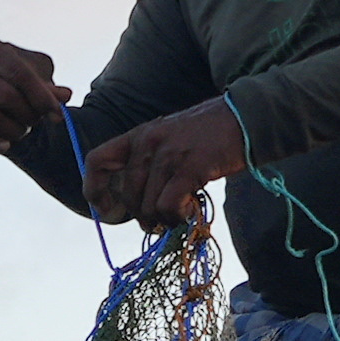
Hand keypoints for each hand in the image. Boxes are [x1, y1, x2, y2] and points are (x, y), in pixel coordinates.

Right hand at [0, 37, 70, 155]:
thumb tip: (63, 96)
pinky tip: (7, 146)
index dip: (41, 96)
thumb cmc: (22, 78)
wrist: (2, 92)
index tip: (58, 114)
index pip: (18, 73)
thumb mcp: (41, 74)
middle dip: (28, 113)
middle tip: (38, 120)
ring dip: (13, 129)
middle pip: (3, 95)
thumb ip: (52, 85)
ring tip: (24, 129)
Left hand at [82, 99, 248, 228]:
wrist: (245, 119)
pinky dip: (177, 216)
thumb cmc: (210, 135)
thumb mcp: (169, 138)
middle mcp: (148, 142)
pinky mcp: (190, 167)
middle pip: (128, 195)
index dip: (94, 188)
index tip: (105, 208)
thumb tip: (141, 205)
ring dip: (164, 219)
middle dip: (143, 216)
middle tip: (161, 221)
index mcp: (139, 135)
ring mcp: (169, 154)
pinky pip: (168, 206)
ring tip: (181, 213)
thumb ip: (150, 163)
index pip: (96, 160)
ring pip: (148, 206)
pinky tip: (190, 210)